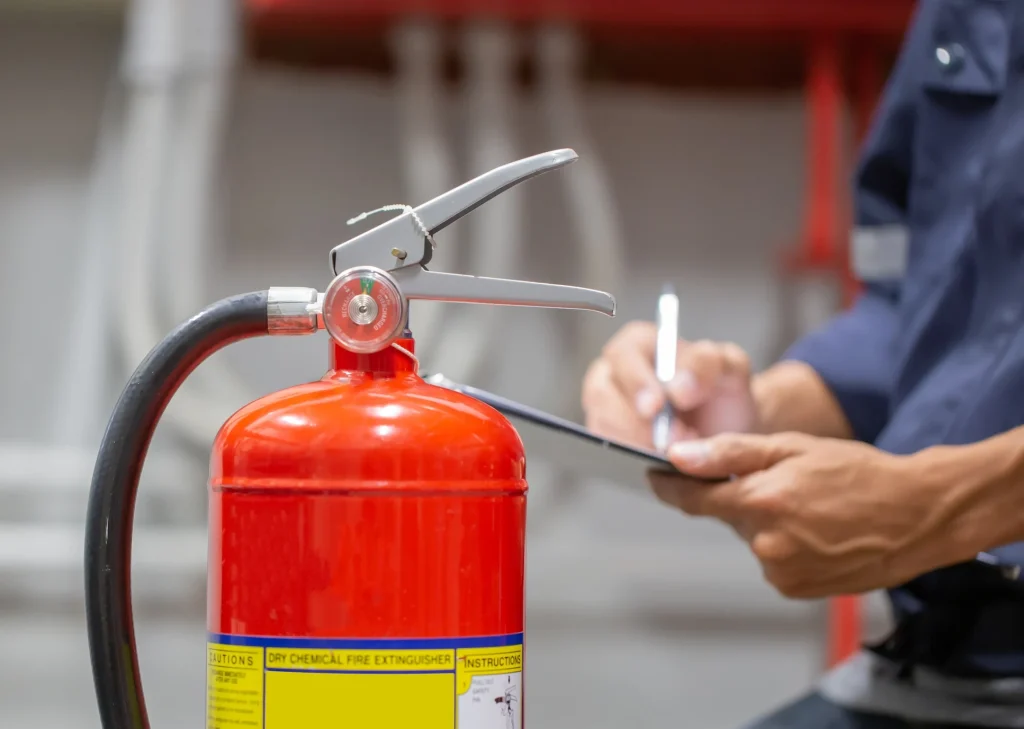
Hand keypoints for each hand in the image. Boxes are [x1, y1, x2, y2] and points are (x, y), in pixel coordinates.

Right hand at [581, 321, 758, 449]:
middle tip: (672, 442)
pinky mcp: (607, 437)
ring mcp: (606, 407)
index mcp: (640, 343)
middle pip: (603, 393)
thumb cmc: (722, 394)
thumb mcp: (729, 368)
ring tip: (676, 452)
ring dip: (636, 442)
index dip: (636, 381)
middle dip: (637, 423)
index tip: (655, 407)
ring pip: (602, 424)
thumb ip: (707, 364)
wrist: (727, 435)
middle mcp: (615, 372)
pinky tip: (659, 461)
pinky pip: (606, 449)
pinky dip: (632, 457)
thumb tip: (678, 388)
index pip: (624, 354)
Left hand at [648, 432, 946, 597]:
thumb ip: (729, 454)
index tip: (655, 478)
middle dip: (744, 499)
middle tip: (786, 484)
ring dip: (767, 524)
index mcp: (761, 501)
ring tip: (812, 510)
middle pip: (729, 517)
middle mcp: (765, 543)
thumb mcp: (792, 448)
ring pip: (753, 539)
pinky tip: (816, 533)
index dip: (671, 487)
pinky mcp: (796, 589)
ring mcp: (781, 571)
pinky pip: (773, 561)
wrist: (918, 514)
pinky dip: (785, 546)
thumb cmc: (860, 473)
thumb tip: (680, 458)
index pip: (693, 499)